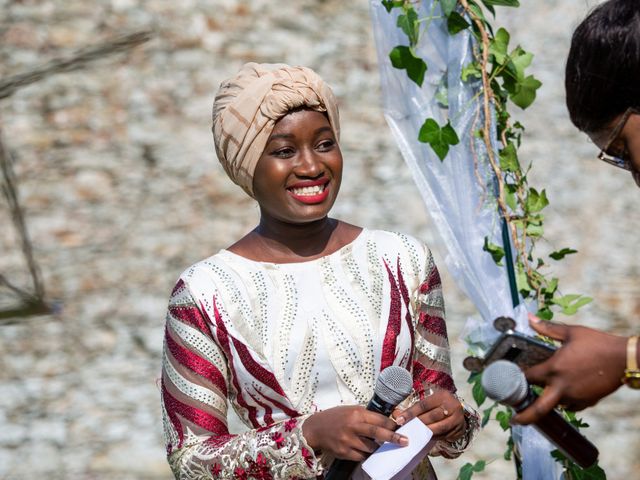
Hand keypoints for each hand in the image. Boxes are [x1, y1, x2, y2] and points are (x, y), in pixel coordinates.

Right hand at [302, 405, 407, 460]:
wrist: (315, 429)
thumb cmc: (335, 417)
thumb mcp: (350, 410)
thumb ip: (366, 415)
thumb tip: (386, 421)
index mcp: (356, 413)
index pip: (379, 419)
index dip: (392, 424)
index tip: (401, 427)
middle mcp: (353, 426)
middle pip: (378, 433)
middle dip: (394, 438)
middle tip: (405, 441)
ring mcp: (348, 440)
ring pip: (371, 447)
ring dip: (379, 448)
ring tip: (383, 447)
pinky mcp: (344, 452)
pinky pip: (361, 456)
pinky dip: (366, 454)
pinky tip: (367, 452)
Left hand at [393, 390, 465, 442]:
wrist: (459, 409)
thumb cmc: (440, 404)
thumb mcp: (431, 400)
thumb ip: (416, 407)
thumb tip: (397, 414)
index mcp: (443, 396)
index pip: (424, 405)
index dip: (411, 413)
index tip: (400, 419)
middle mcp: (452, 406)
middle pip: (432, 416)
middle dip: (418, 423)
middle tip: (406, 429)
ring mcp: (458, 419)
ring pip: (439, 428)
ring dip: (426, 432)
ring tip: (414, 434)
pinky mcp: (459, 430)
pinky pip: (444, 436)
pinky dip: (434, 437)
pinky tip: (425, 438)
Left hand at [512, 314, 626, 424]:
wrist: (624, 359)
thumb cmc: (597, 343)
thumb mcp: (571, 332)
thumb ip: (547, 328)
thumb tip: (529, 318)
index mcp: (554, 369)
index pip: (528, 378)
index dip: (518, 378)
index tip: (510, 379)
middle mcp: (562, 387)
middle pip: (538, 408)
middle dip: (524, 416)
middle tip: (514, 420)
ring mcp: (575, 397)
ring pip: (555, 405)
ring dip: (546, 402)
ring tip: (539, 397)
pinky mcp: (588, 402)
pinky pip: (571, 406)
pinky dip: (565, 402)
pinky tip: (563, 394)